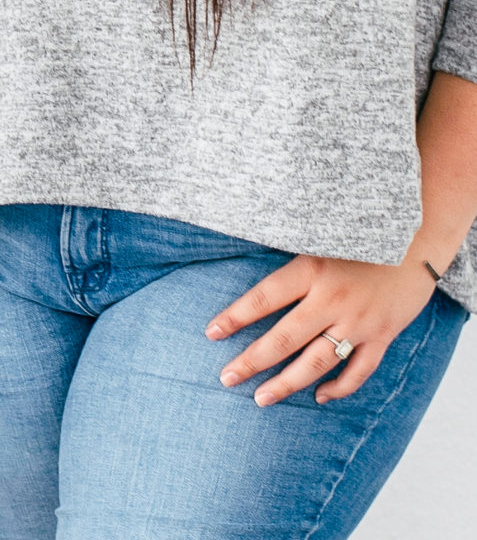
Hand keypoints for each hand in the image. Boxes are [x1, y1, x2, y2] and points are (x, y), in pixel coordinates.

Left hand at [207, 251, 434, 404]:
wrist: (418, 238)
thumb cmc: (361, 230)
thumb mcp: (320, 232)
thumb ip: (292, 253)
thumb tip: (254, 260)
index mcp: (312, 268)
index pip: (264, 298)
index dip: (235, 317)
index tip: (211, 333)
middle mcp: (332, 300)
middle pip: (285, 338)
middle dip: (252, 361)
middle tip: (226, 378)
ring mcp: (358, 322)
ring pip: (317, 362)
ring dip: (287, 383)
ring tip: (261, 398)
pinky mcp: (382, 335)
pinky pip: (358, 370)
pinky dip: (339, 387)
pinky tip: (319, 397)